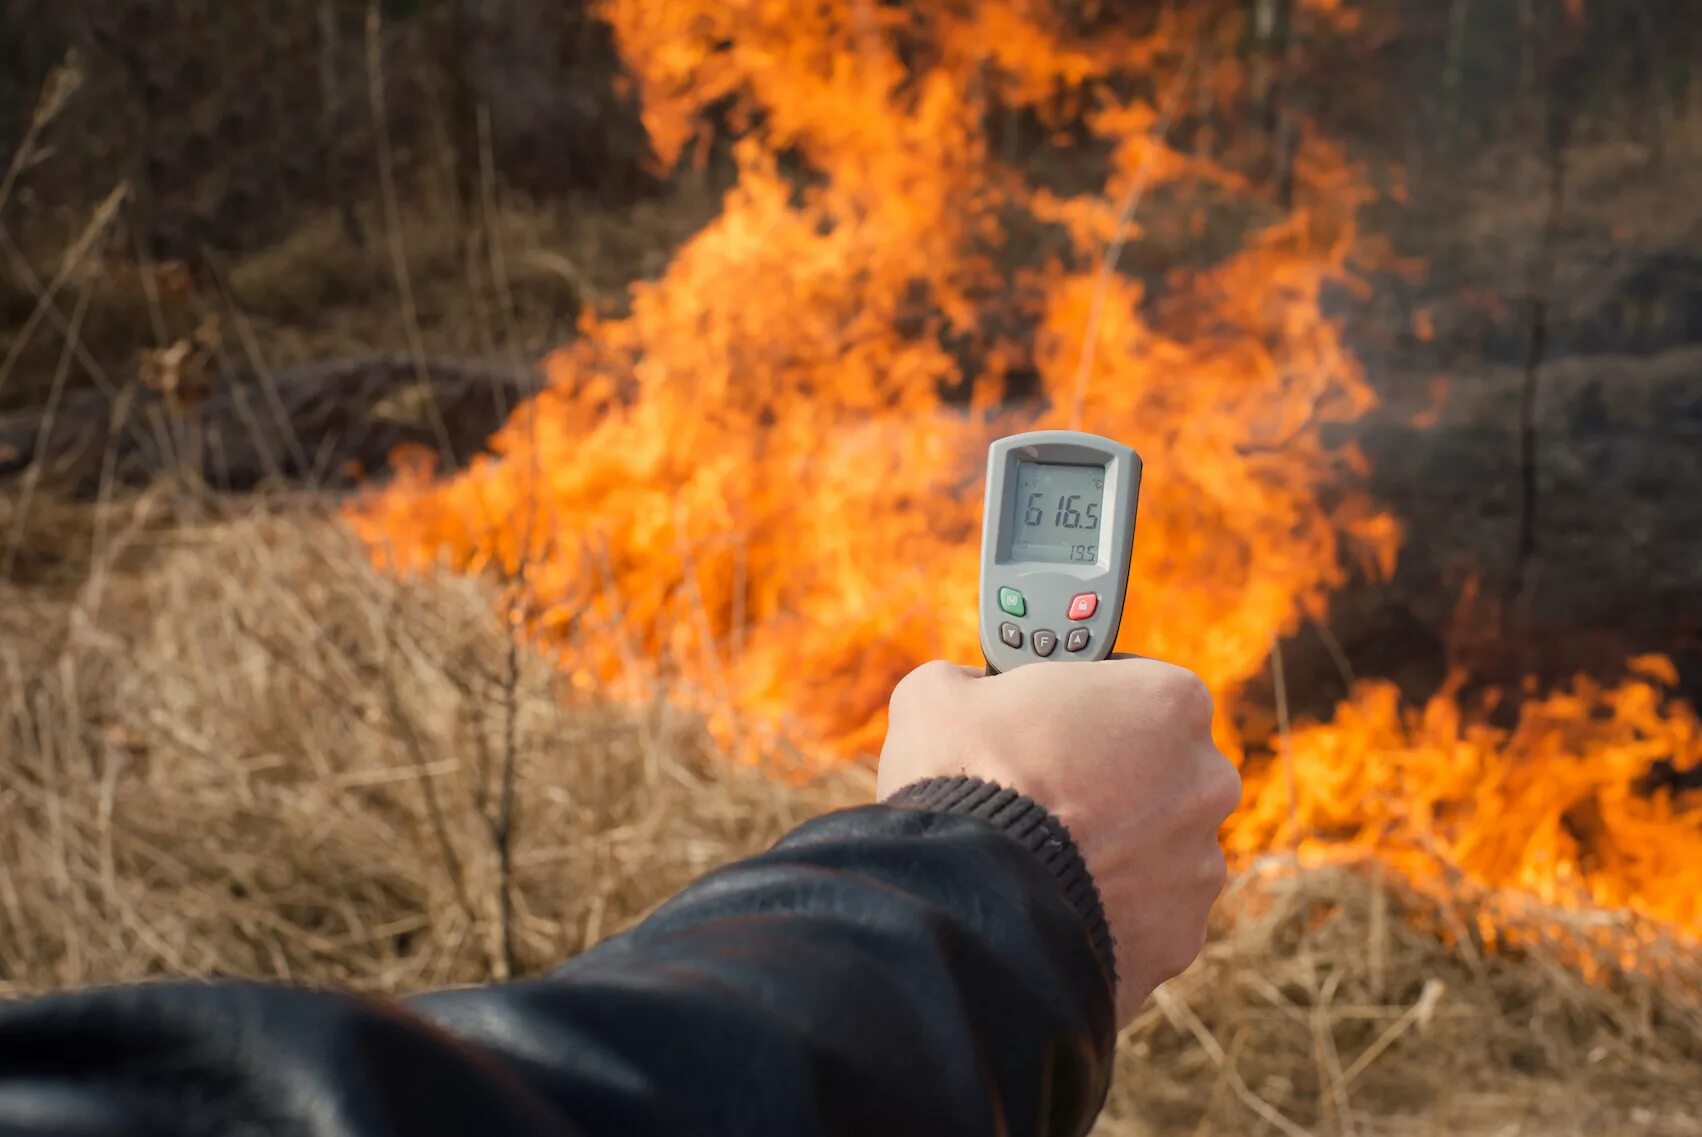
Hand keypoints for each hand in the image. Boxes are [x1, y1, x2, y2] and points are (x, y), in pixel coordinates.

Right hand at [877, 657, 1240, 1025]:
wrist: (965, 900)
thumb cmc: (964, 779)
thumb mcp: (942, 694)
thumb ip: (974, 683)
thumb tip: (966, 694)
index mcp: (1169, 701)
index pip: (1138, 684)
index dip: (1087, 701)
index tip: (1050, 718)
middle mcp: (1206, 781)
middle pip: (1159, 769)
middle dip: (1109, 777)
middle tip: (1044, 787)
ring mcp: (1199, 865)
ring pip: (1156, 848)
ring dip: (1110, 849)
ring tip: (1039, 857)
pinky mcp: (1180, 938)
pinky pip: (1143, 915)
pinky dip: (1105, 911)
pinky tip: (1050, 903)